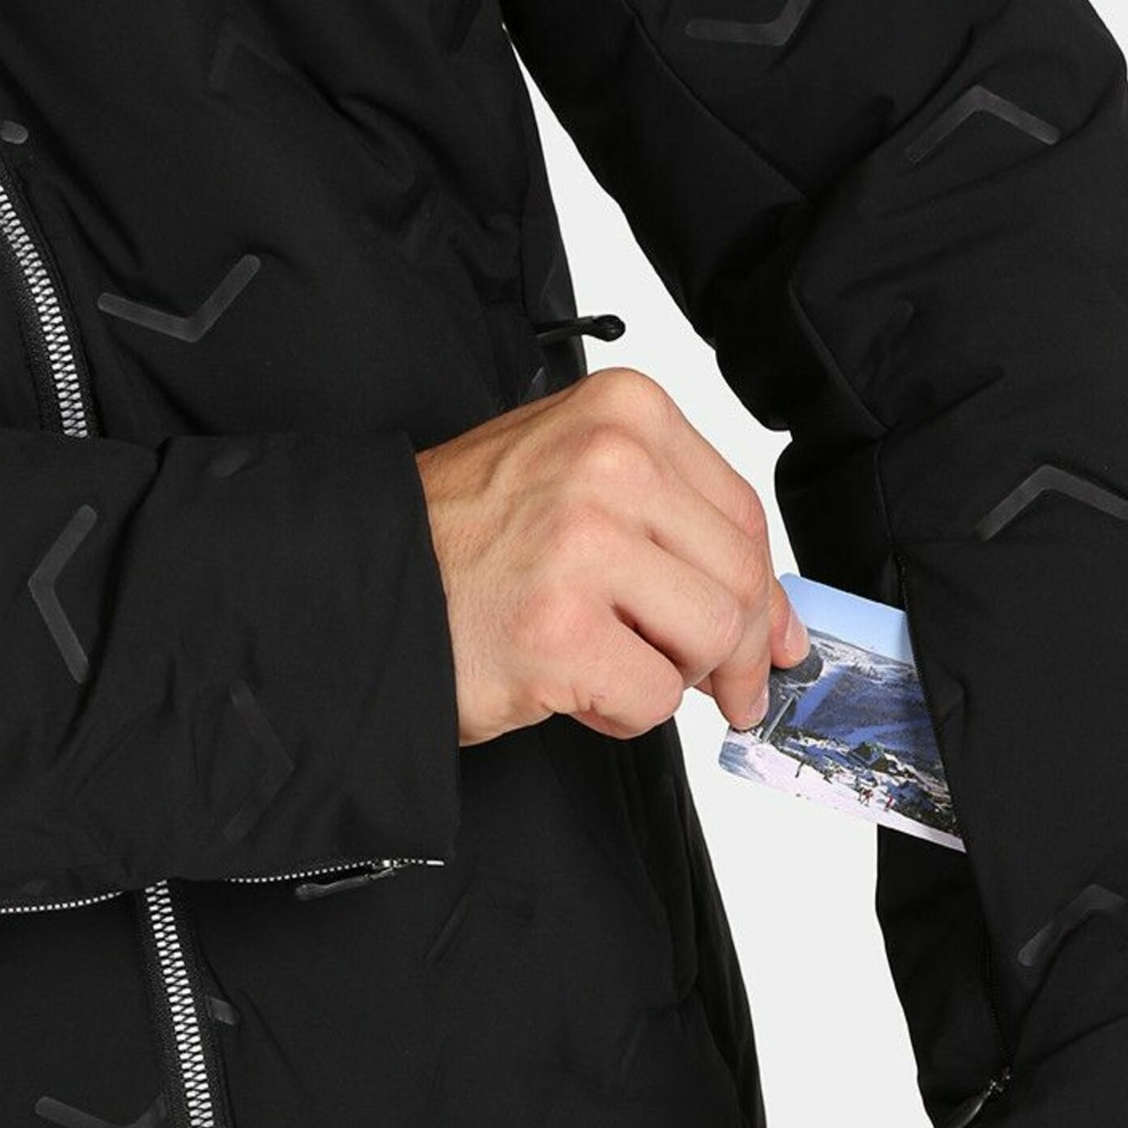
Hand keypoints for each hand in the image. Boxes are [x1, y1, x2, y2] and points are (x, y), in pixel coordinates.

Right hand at [415, 366, 807, 744]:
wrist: (354, 581)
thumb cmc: (462, 543)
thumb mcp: (578, 488)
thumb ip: (680, 533)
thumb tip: (774, 622)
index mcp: (625, 414)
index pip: (744, 516)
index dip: (762, 596)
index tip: (765, 643)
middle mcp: (608, 466)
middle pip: (738, 582)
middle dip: (732, 653)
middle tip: (719, 690)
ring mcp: (582, 547)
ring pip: (706, 640)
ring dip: (669, 675)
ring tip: (606, 662)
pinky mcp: (559, 632)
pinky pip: (652, 697)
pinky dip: (622, 713)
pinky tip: (572, 686)